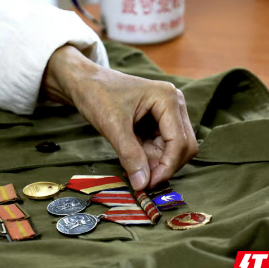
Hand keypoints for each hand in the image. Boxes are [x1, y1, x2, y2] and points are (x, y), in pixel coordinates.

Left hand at [42, 45, 197, 190]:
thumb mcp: (112, 126)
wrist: (85, 82)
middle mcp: (175, 105)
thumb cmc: (97, 94)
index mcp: (168, 99)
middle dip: (164, 166)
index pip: (179, 142)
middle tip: (140, 179)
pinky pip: (162, 147)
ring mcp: (169, 114)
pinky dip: (149, 158)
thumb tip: (143, 184)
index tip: (148, 185)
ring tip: (131, 164)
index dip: (167, 167)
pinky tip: (132, 158)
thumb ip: (130, 155)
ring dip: (155, 163)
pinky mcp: (160, 122)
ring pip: (173, 150)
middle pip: (183, 147)